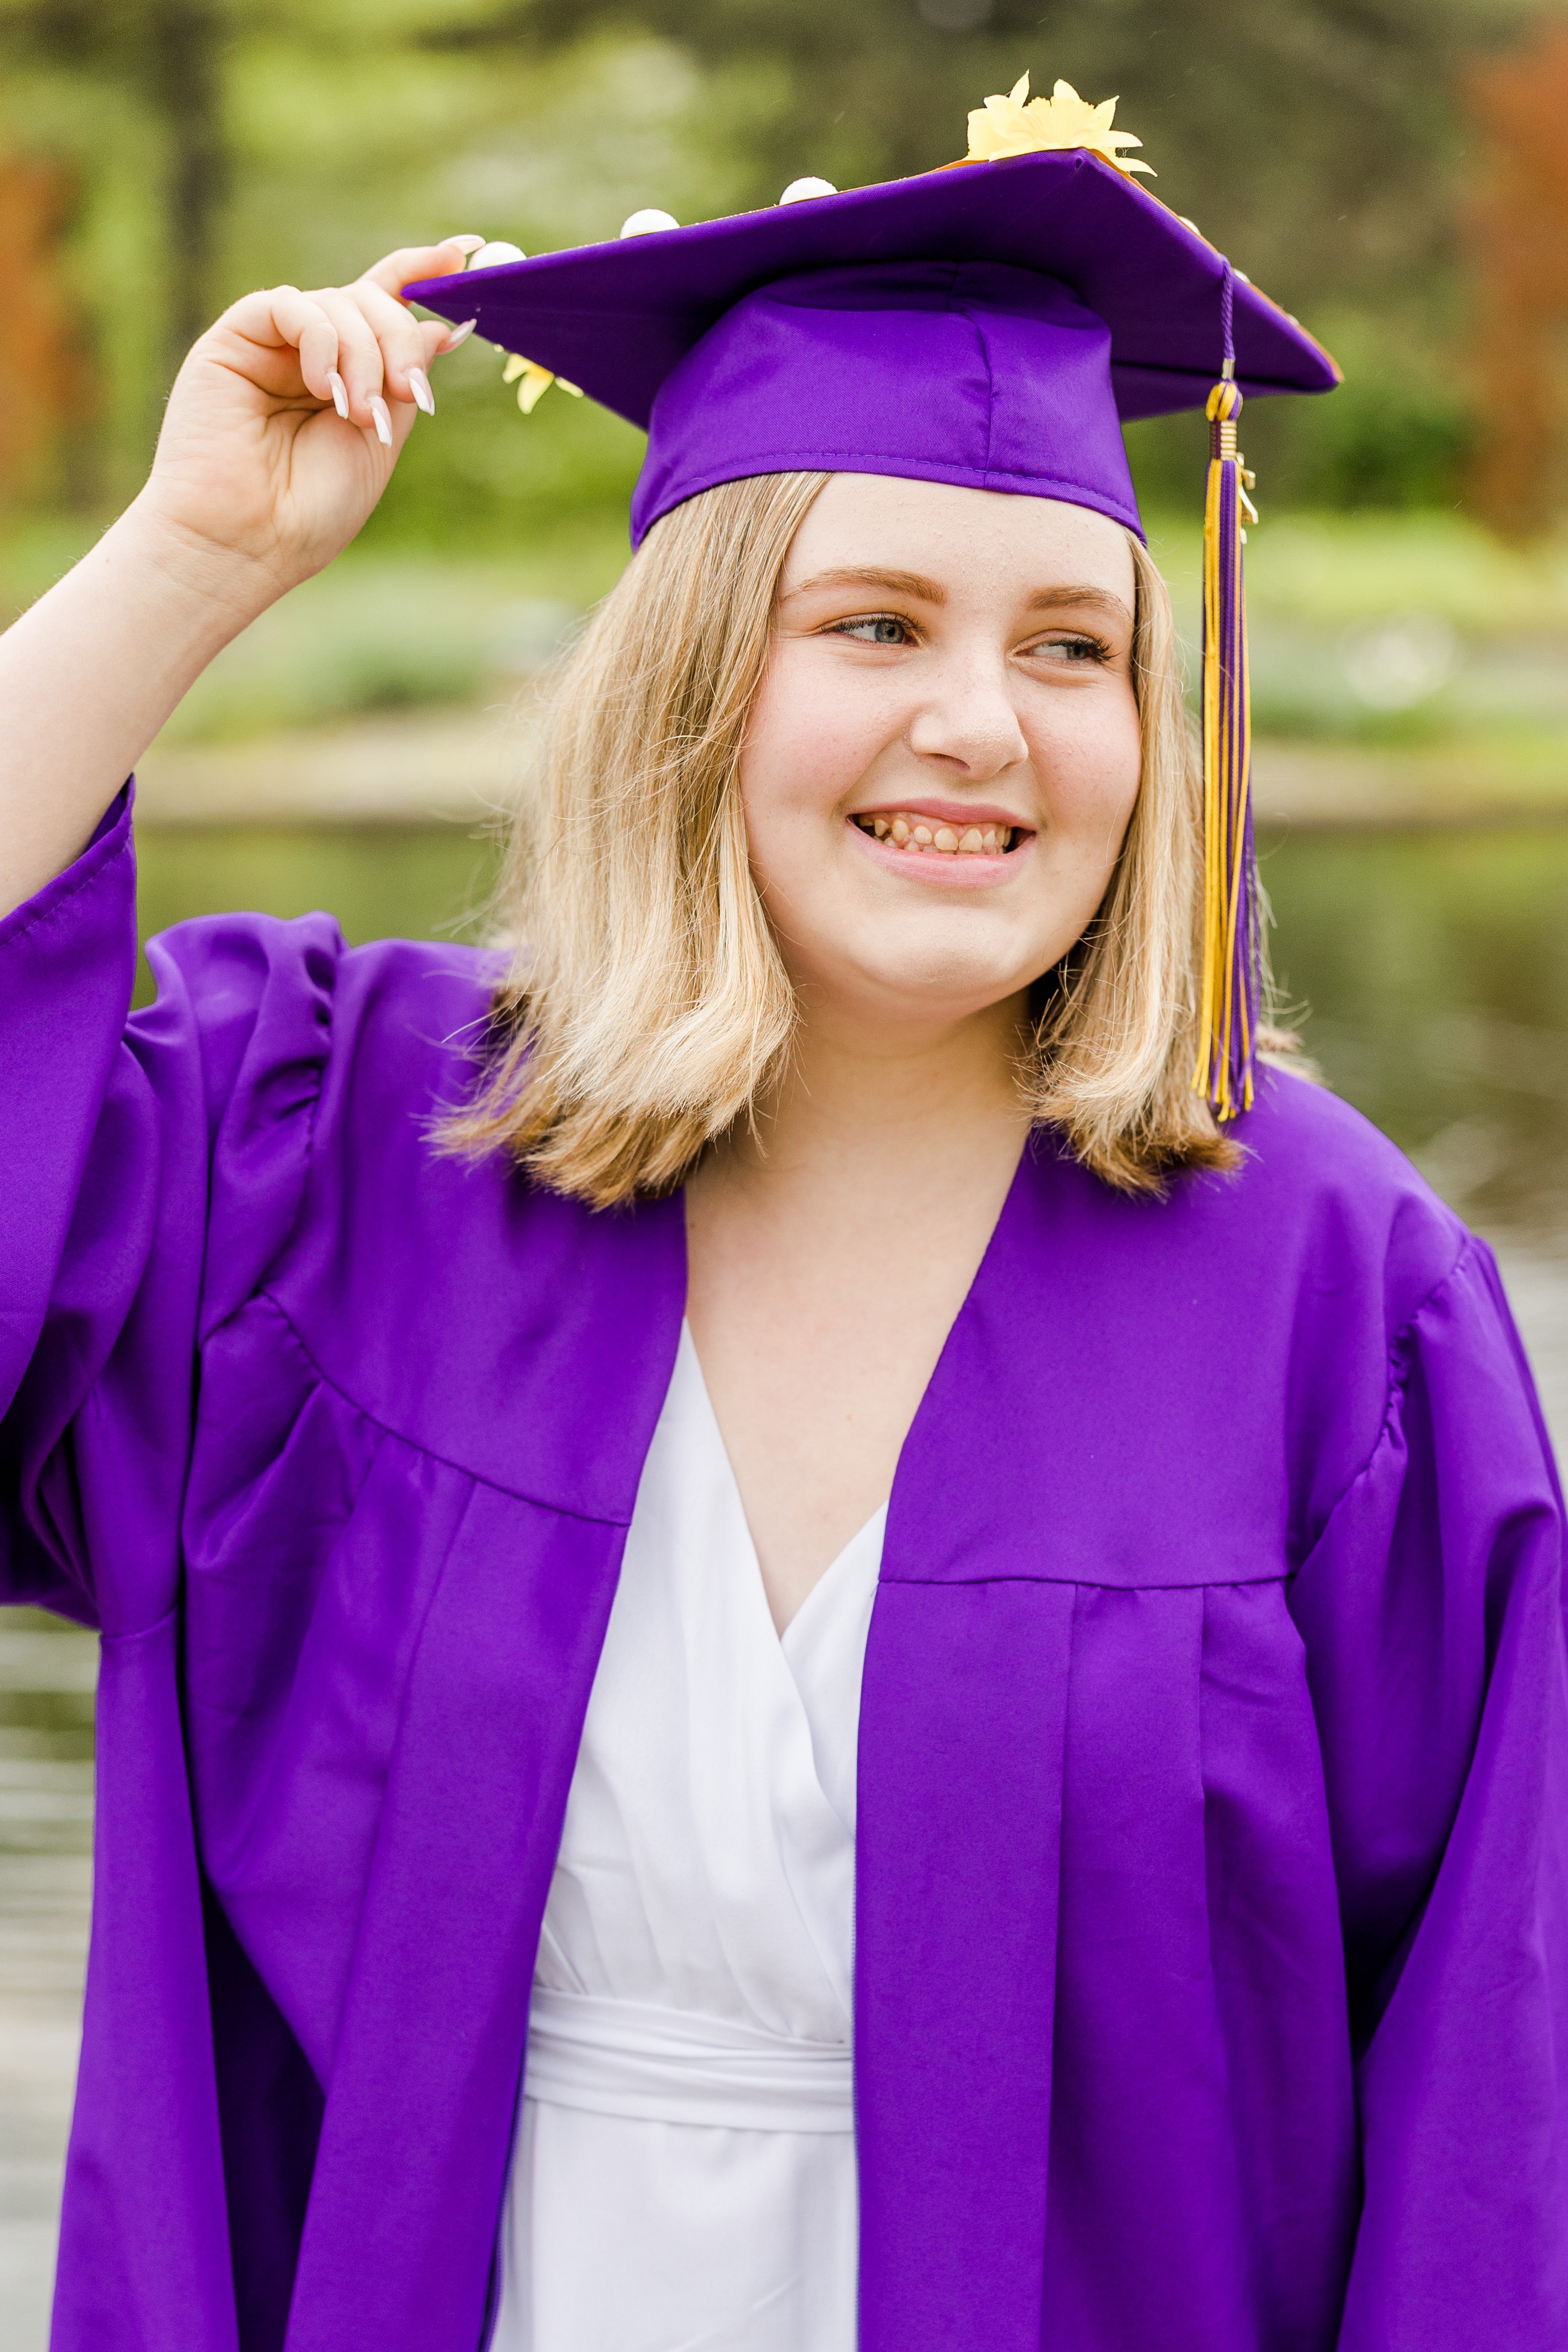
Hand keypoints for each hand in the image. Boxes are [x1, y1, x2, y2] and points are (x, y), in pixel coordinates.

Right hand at [134, 238, 477, 616]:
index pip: (386, 304)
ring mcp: (274, 343)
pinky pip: (292, 307)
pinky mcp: (235, 338)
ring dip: (365, 358)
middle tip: (412, 393)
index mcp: (349, 375)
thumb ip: (406, 381)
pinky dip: (322, 341)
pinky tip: (323, 388)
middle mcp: (312, 352)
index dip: (422, 272)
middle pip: (372, 301)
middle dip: (401, 341)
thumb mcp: (380, 441)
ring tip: (358, 415)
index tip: (463, 251)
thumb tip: (439, 323)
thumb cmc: (311, 510)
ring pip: (339, 304)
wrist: (247, 541)